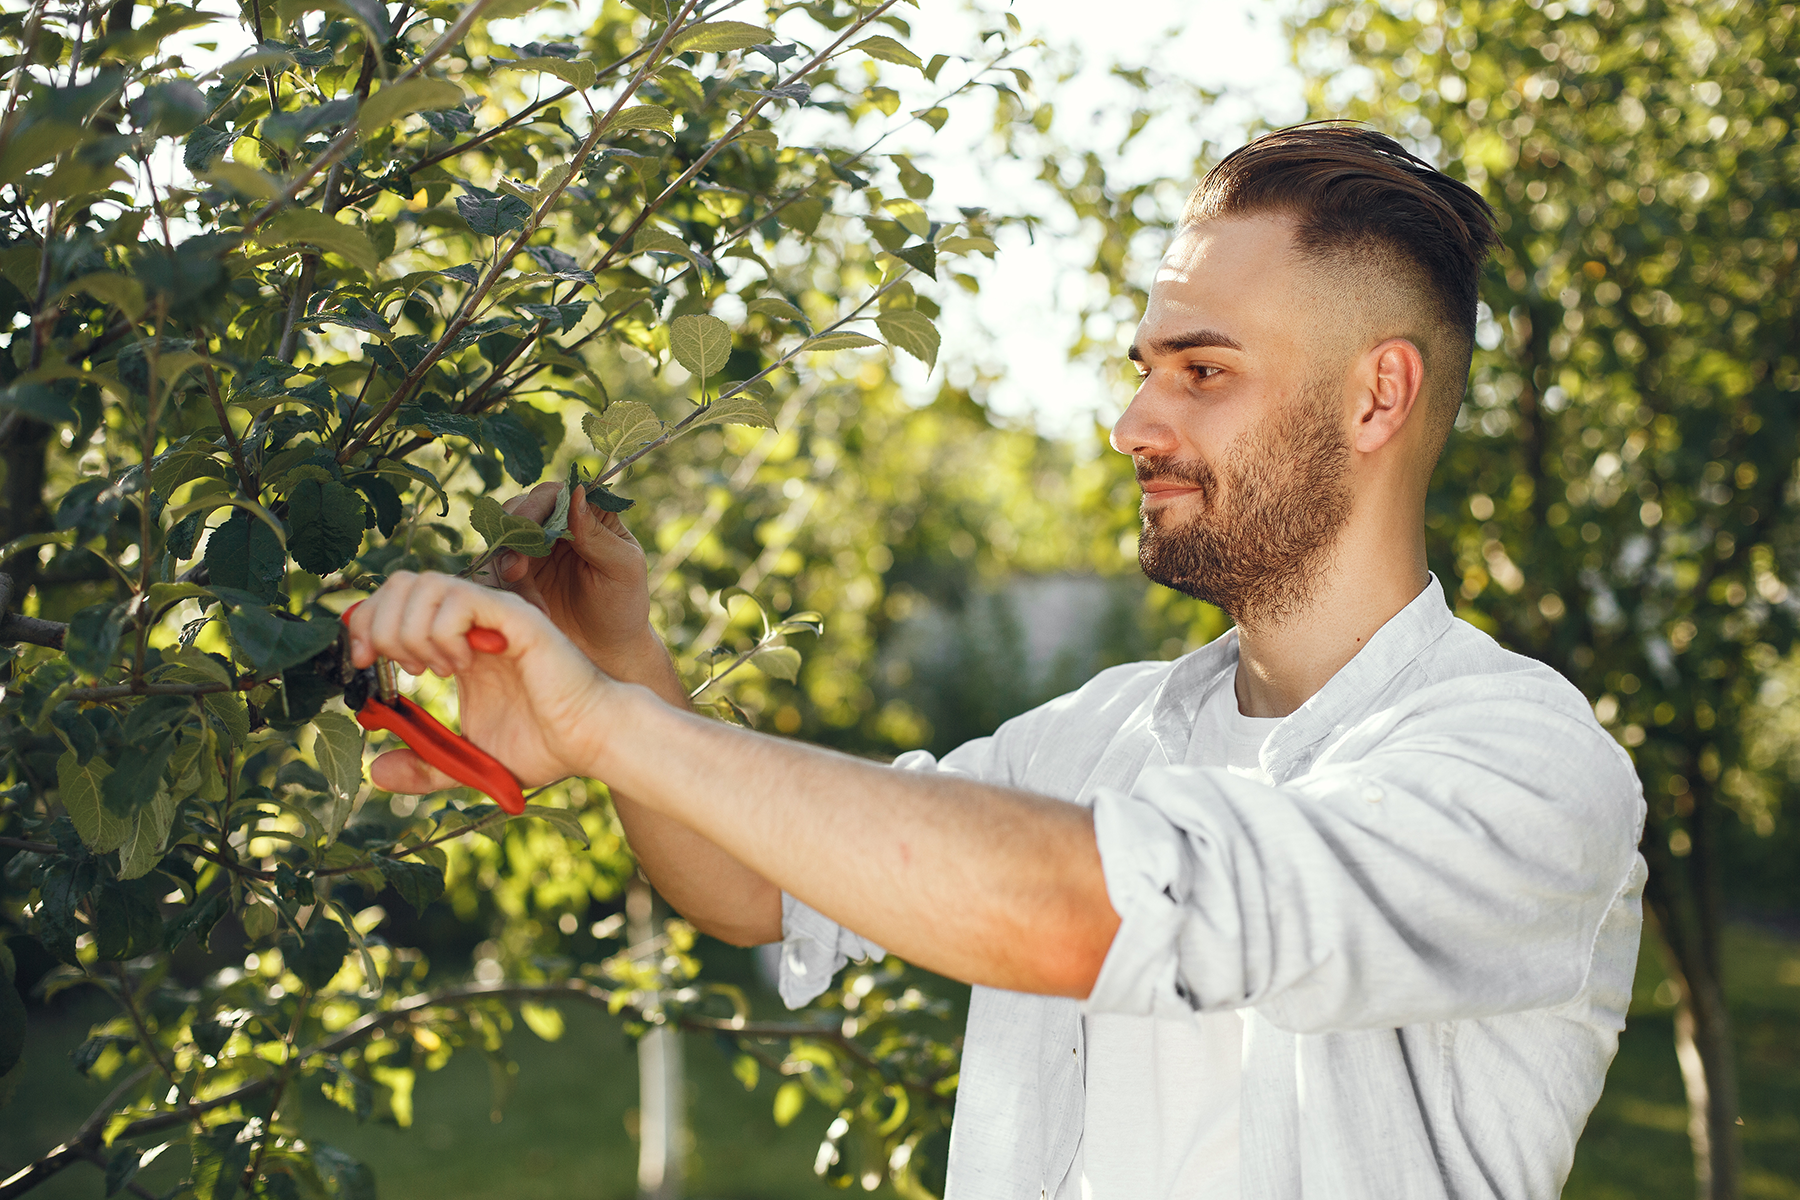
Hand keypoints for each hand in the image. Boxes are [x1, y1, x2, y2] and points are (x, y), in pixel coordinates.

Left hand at [347, 571, 613, 793]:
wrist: (590, 742)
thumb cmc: (544, 746)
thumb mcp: (466, 762)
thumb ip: (424, 765)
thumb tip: (374, 770)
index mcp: (458, 642)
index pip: (395, 602)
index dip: (365, 624)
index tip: (361, 665)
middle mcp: (473, 620)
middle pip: (402, 582)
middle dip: (378, 621)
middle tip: (394, 667)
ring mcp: (494, 614)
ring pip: (424, 584)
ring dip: (410, 629)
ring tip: (432, 669)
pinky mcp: (514, 617)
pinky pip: (459, 599)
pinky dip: (442, 631)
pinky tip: (458, 666)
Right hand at [471, 481, 660, 675]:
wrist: (605, 650)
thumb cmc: (623, 605)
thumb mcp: (622, 568)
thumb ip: (598, 533)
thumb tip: (576, 492)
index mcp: (586, 514)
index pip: (555, 493)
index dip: (537, 507)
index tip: (529, 529)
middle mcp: (555, 525)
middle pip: (518, 511)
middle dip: (514, 539)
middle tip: (515, 572)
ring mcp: (530, 549)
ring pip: (501, 542)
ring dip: (508, 570)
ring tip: (533, 604)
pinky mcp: (513, 575)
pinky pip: (492, 571)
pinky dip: (504, 590)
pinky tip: (532, 611)